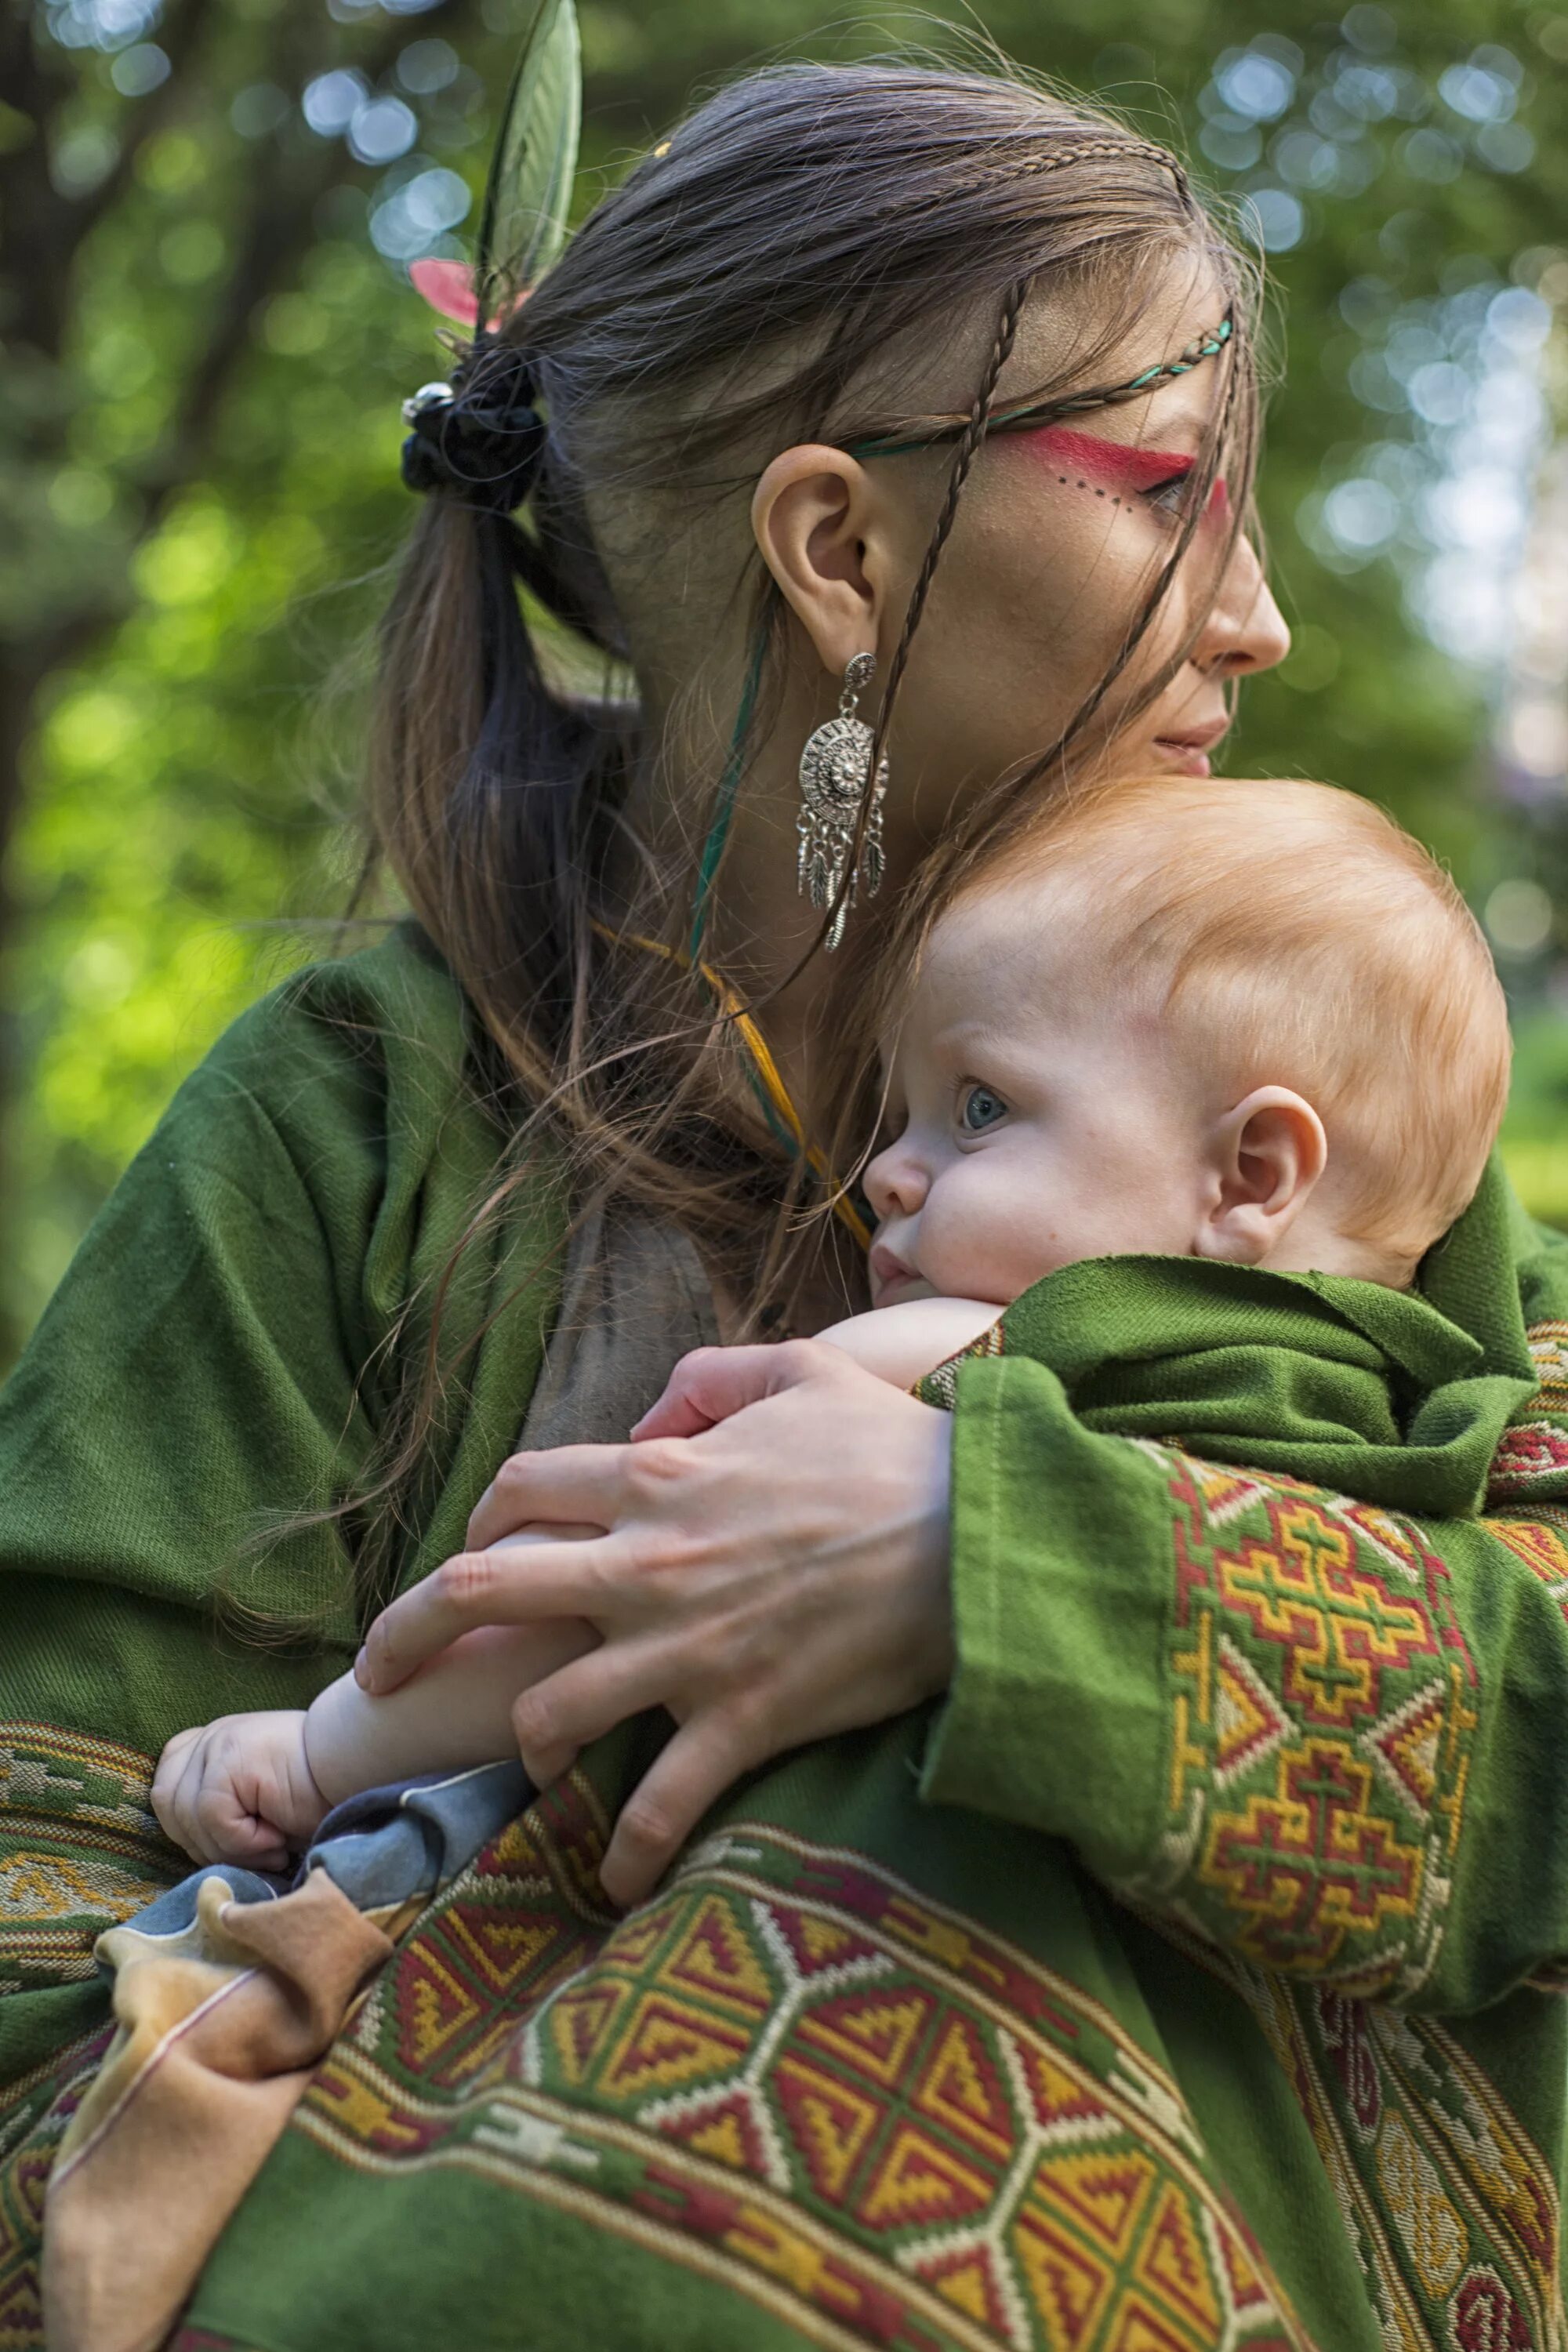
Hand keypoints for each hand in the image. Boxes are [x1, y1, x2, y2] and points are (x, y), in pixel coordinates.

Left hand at [153, 1711, 328, 1873]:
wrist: (361, 1769)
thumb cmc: (319, 1796)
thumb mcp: (258, 1805)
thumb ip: (220, 1815)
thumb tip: (195, 1852)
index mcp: (214, 1743)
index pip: (167, 1788)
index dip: (188, 1826)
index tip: (229, 1842)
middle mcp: (211, 1737)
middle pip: (169, 1806)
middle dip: (207, 1844)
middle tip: (256, 1852)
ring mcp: (217, 1743)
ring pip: (188, 1817)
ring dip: (230, 1848)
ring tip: (273, 1848)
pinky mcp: (229, 1759)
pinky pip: (212, 1818)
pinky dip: (244, 1842)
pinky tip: (277, 1839)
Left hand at [356, 1342, 953, 1908]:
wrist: (983, 1541)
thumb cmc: (897, 1452)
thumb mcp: (803, 1372)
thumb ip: (711, 1380)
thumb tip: (652, 1421)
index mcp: (658, 1479)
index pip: (521, 1490)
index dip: (478, 1521)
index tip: (472, 1552)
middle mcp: (647, 1565)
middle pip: (479, 1595)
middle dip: (405, 1632)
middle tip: (378, 1671)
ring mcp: (686, 1651)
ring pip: (544, 1714)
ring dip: (521, 1747)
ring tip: (532, 1768)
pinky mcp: (740, 1722)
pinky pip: (655, 1806)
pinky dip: (627, 1854)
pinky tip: (617, 1882)